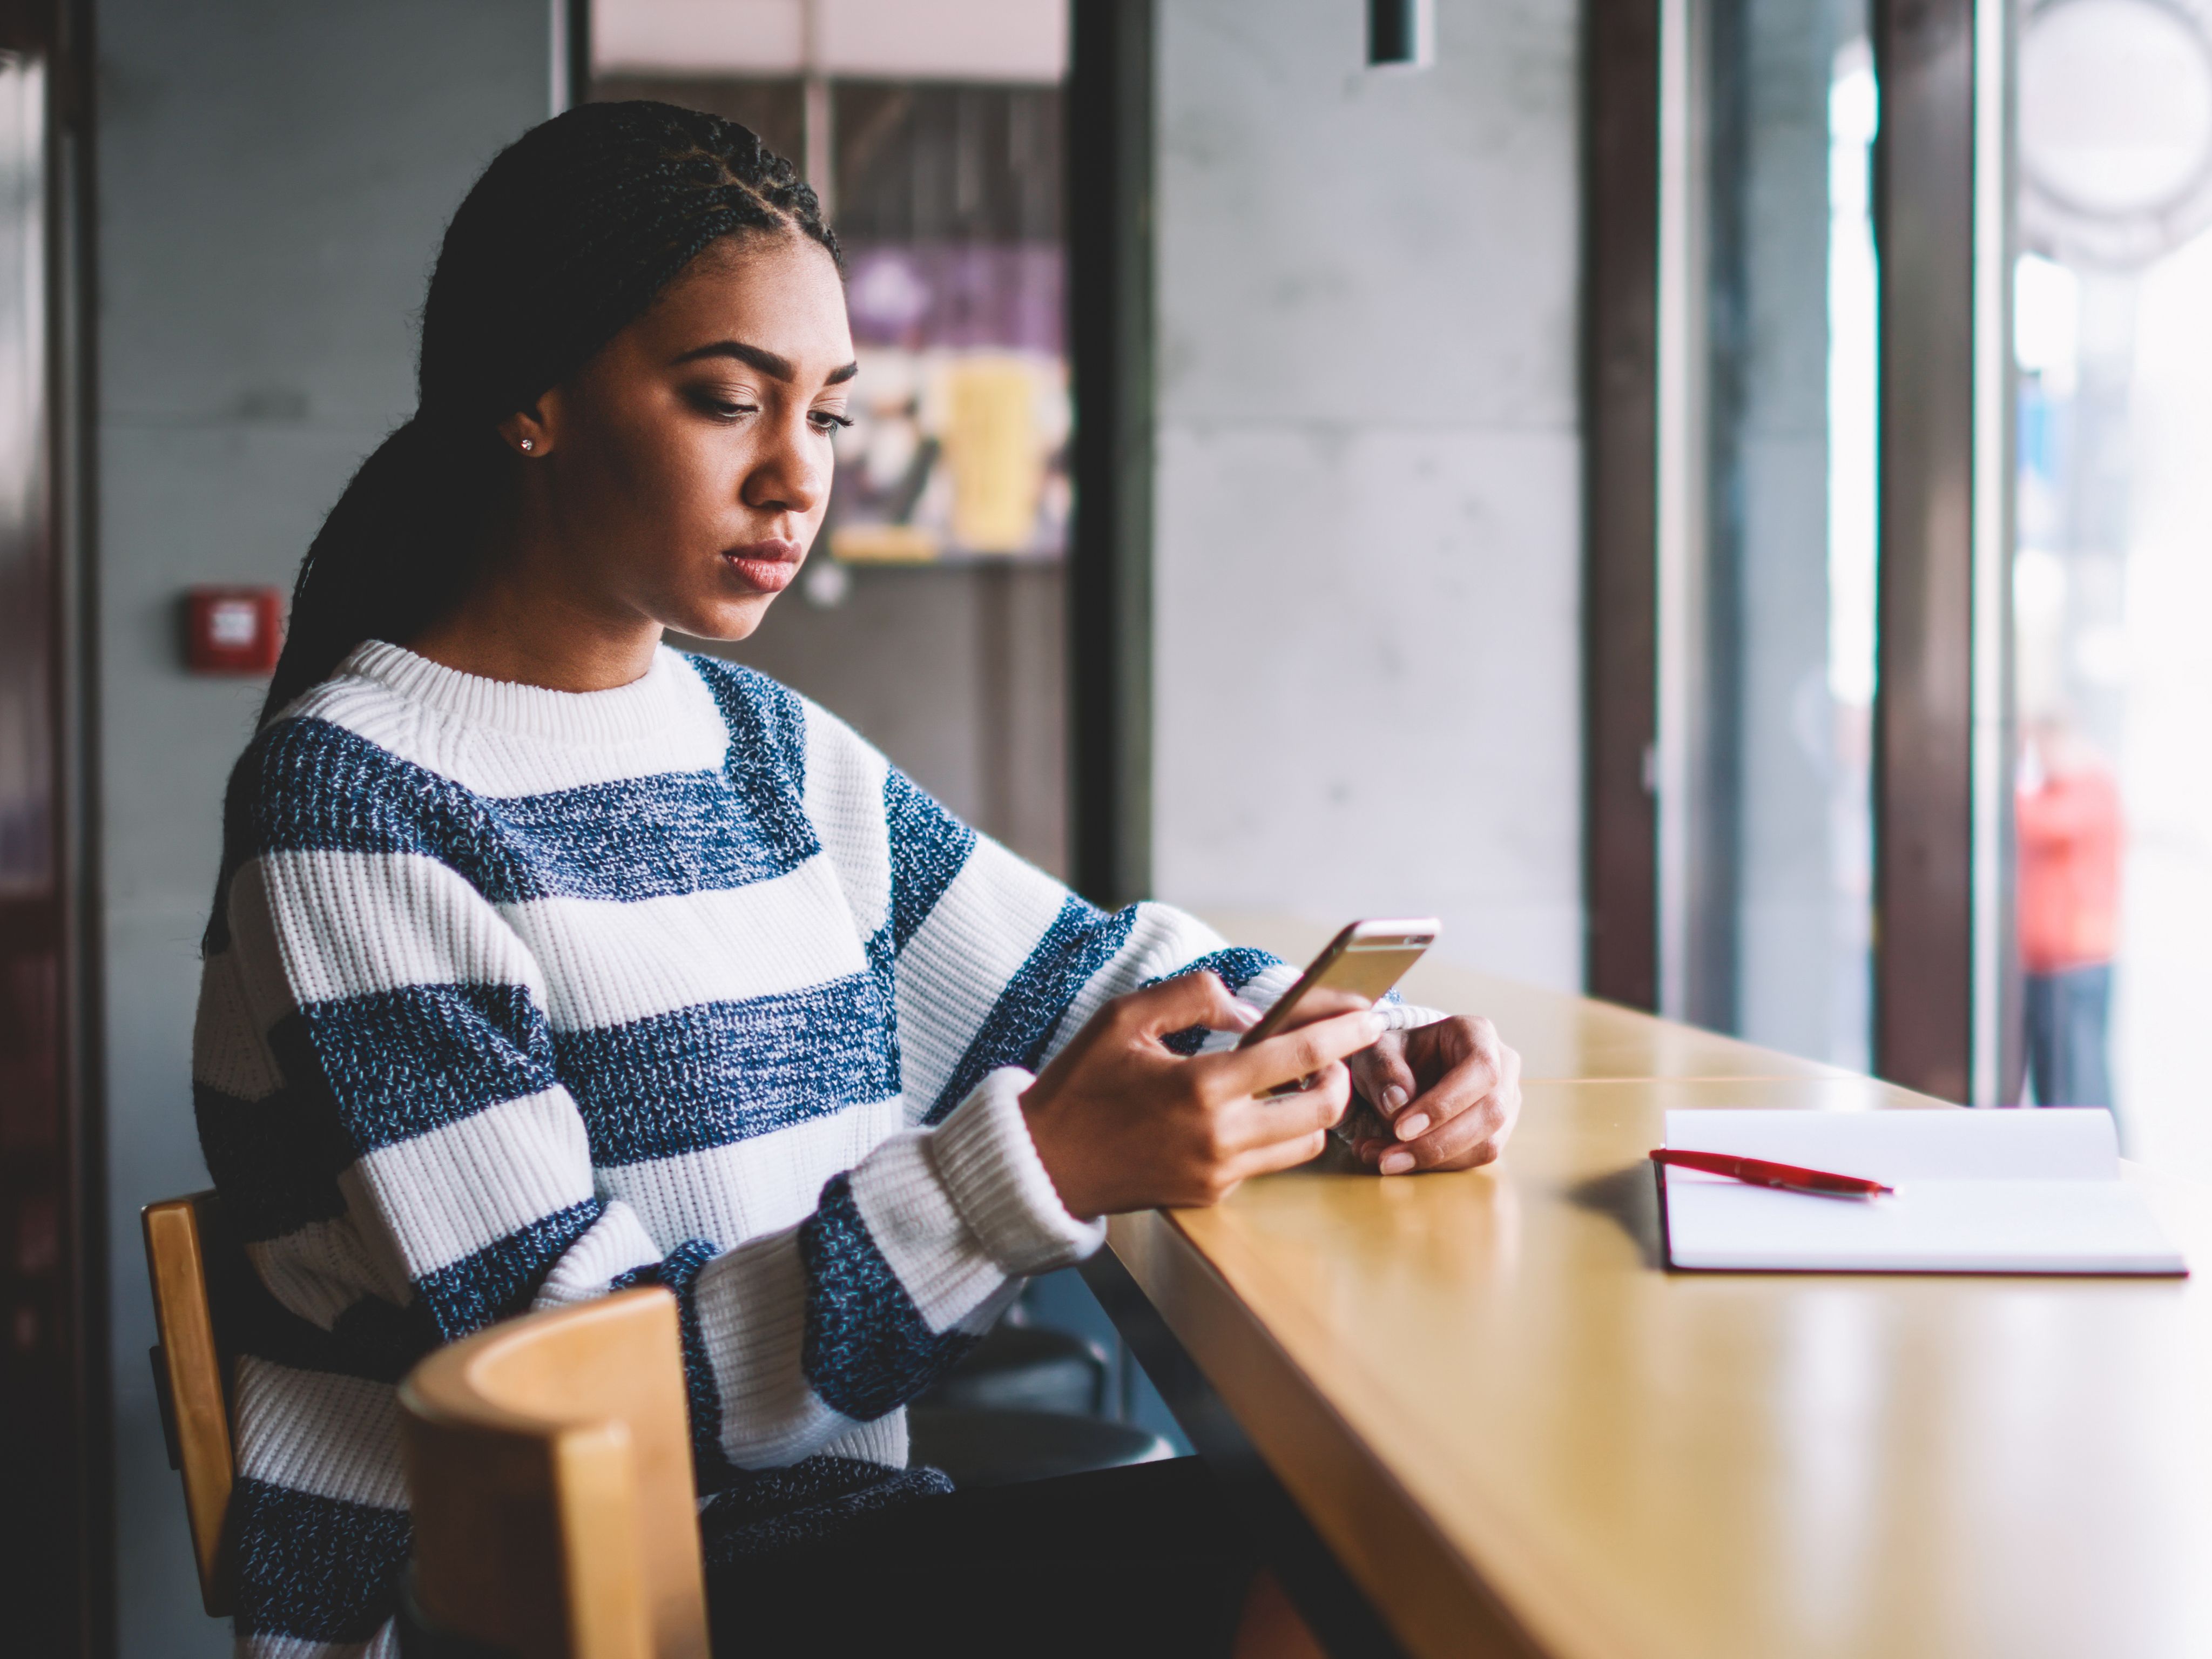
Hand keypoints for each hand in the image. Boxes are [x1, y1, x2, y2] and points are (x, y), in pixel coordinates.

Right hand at [1021, 973, 1380, 1217]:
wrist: (1043, 1163)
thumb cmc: (1080, 1084)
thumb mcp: (1125, 1017)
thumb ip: (1193, 998)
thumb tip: (1249, 1010)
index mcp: (1200, 1086)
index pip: (1297, 1056)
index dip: (1343, 1033)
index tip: (1371, 1015)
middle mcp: (1218, 1136)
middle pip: (1321, 1110)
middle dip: (1343, 1077)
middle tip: (1336, 1054)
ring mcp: (1217, 1172)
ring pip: (1303, 1143)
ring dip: (1315, 1110)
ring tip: (1298, 1080)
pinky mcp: (1210, 1195)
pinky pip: (1265, 1162)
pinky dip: (1274, 1132)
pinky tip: (1253, 1107)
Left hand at [1345, 1015, 1520, 1174]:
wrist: (1403, 1072)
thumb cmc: (1394, 1056)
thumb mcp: (1376, 1052)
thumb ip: (1382, 1070)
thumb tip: (1397, 1105)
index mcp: (1477, 1034)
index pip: (1479, 1069)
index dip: (1445, 1103)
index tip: (1401, 1129)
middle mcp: (1502, 1066)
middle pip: (1490, 1112)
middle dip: (1438, 1142)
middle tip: (1388, 1159)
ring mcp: (1506, 1101)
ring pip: (1487, 1143)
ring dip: (1435, 1160)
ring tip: (1384, 1161)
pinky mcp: (1498, 1132)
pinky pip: (1476, 1159)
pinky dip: (1437, 1167)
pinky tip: (1399, 1162)